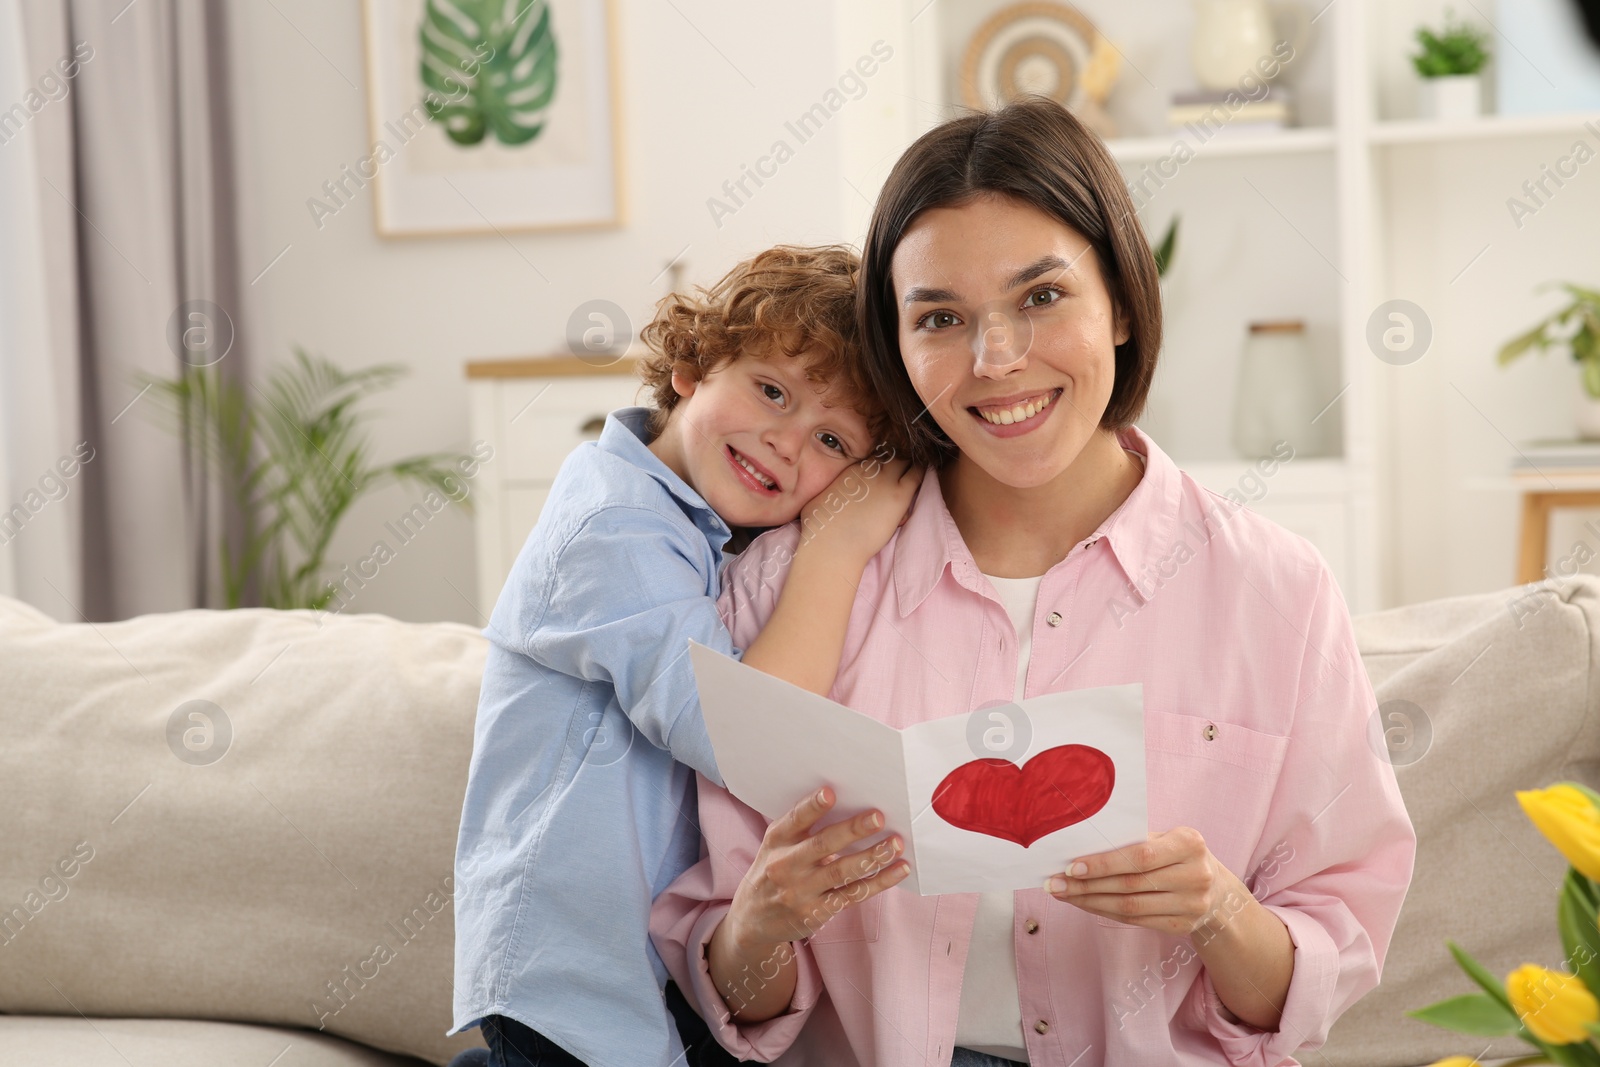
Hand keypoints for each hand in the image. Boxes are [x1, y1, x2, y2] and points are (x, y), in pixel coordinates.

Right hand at [724, 785, 908, 955]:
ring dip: (872, 856)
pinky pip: (853, 895)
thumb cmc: (772, 871)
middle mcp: (786, 865)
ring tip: (896, 844)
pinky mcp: (817, 912)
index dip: (812, 806)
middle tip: (878, 817)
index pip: (795, 821)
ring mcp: (801, 892)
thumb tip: (845, 802)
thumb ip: (800, 828)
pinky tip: (898, 869)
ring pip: (842, 872)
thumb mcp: (775, 845)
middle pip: (823, 845)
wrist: (752, 920)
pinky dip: (879, 882)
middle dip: (852, 830)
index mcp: (776, 841)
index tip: (830, 792)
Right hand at [795, 455, 919, 567]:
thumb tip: (830, 495)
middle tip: (903, 465)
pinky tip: (925, 470)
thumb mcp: (819, 500)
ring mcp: (884, 481)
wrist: (833, 543)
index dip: (880, 462)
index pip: (873, 458)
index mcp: (851, 470)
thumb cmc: (820, 527)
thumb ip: (829, 492)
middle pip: (889, 455)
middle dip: (896, 458)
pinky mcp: (899, 495)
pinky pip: (917, 475)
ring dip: (910, 463)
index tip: (884, 467)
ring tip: (917, 465)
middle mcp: (868, 470)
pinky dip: (922, 471)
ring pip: (904, 460)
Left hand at [1046, 828, 1248, 937]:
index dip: (1103, 863)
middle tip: (1054, 883)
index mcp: (1190, 843)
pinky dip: (1105, 912)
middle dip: (1086, 885)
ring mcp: (1192, 905)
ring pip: (1130, 907)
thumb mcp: (1166, 839)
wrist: (1216, 890)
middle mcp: (1196, 875)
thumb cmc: (1177, 855)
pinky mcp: (1184, 927)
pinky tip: (1085, 904)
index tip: (1070, 866)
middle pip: (1131, 884)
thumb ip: (1133, 840)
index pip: (1139, 855)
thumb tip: (1080, 847)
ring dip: (1090, 902)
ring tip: (1063, 894)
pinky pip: (1136, 921)